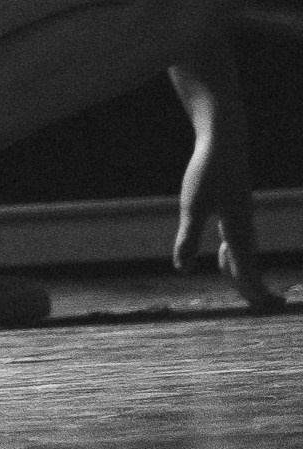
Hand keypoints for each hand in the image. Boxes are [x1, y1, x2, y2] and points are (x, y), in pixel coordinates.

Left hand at [176, 126, 287, 312]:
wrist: (224, 141)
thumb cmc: (207, 173)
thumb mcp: (192, 206)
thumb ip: (187, 239)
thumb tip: (182, 269)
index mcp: (236, 231)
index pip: (247, 270)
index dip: (254, 290)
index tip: (266, 306)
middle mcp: (243, 227)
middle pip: (249, 264)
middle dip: (254, 285)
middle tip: (265, 305)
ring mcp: (242, 217)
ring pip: (244, 252)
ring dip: (242, 271)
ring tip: (243, 288)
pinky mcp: (235, 208)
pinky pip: (238, 239)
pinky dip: (235, 254)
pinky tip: (223, 253)